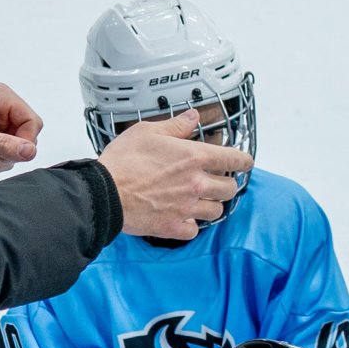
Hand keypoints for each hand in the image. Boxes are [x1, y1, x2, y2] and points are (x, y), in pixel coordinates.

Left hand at [0, 83, 41, 173]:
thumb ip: (1, 144)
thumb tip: (31, 152)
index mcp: (3, 98)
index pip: (33, 123)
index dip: (24, 141)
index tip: (3, 151)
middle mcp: (4, 110)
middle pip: (26, 140)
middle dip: (3, 152)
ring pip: (15, 153)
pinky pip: (3, 159)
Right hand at [96, 112, 253, 241]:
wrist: (104, 192)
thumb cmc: (123, 161)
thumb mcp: (148, 131)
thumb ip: (176, 126)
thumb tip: (192, 117)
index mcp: (194, 157)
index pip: (234, 159)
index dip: (243, 160)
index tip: (244, 161)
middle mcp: (196, 184)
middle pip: (230, 188)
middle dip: (227, 183)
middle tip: (217, 180)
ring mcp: (186, 207)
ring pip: (216, 211)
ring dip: (212, 204)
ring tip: (202, 199)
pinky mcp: (172, 226)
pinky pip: (194, 230)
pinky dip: (191, 225)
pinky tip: (184, 217)